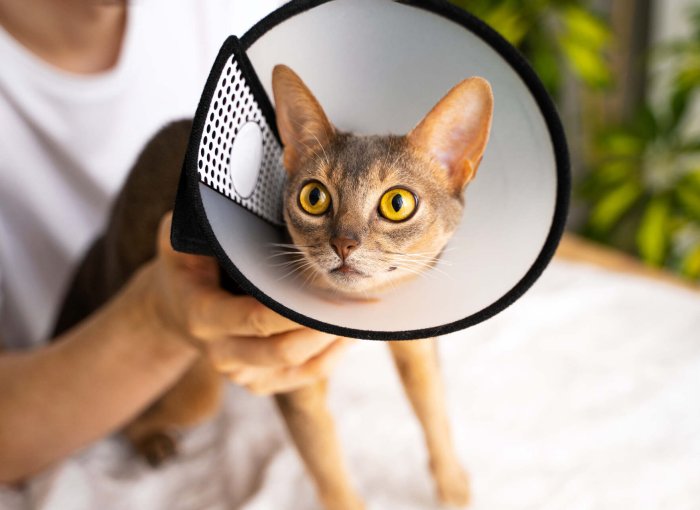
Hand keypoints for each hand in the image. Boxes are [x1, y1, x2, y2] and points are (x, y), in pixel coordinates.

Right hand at [137, 212, 349, 394]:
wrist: (176, 307)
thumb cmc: (187, 264)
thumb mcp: (180, 238)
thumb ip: (204, 223)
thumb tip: (232, 190)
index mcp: (202, 315)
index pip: (254, 318)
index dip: (294, 308)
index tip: (330, 286)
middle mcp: (221, 351)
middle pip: (283, 350)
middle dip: (324, 325)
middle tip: (358, 299)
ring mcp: (242, 373)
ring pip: (300, 366)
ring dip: (334, 340)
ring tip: (362, 312)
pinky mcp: (262, 382)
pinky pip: (306, 375)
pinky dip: (333, 355)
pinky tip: (351, 331)